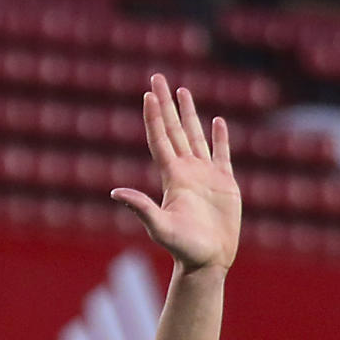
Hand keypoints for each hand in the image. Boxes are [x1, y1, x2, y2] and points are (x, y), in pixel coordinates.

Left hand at [112, 74, 240, 273]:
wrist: (208, 261)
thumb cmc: (183, 248)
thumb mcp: (160, 227)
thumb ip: (140, 208)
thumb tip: (115, 193)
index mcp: (172, 177)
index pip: (160, 139)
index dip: (153, 117)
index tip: (148, 94)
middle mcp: (186, 171)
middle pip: (174, 129)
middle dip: (166, 104)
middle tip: (157, 77)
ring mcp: (205, 175)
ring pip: (195, 136)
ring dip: (189, 113)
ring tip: (183, 91)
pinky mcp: (225, 183)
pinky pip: (222, 153)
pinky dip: (220, 137)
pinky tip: (217, 121)